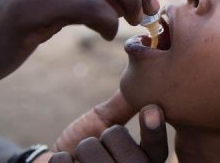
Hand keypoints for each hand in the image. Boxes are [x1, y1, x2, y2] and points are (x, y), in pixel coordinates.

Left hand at [49, 105, 167, 162]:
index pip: (157, 148)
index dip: (153, 127)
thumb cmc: (88, 145)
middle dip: (101, 135)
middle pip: (115, 135)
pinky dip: (61, 158)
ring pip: (89, 147)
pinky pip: (64, 160)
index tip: (151, 109)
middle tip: (101, 150)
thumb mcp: (108, 123)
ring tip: (85, 162)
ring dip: (81, 148)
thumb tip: (142, 67)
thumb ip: (127, 104)